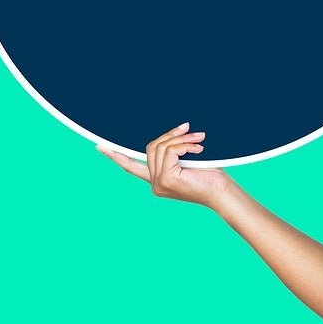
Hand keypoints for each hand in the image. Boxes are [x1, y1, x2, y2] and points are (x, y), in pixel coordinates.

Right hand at [98, 123, 232, 209]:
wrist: (223, 192)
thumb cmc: (212, 177)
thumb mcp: (189, 160)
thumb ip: (175, 151)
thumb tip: (175, 131)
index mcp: (157, 180)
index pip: (131, 167)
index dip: (115, 156)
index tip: (99, 146)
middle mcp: (155, 184)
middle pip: (151, 148)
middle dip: (171, 136)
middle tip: (191, 130)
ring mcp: (159, 184)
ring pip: (161, 148)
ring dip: (181, 139)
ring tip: (200, 139)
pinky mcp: (167, 180)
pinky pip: (170, 151)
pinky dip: (184, 145)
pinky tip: (198, 148)